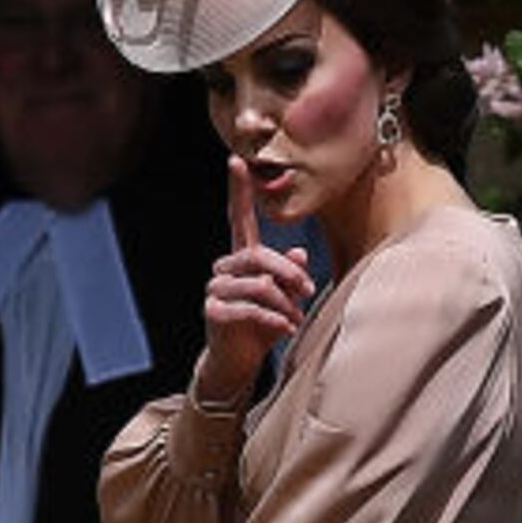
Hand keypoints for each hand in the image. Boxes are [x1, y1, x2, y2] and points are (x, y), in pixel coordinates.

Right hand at [193, 157, 315, 407]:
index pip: (238, 218)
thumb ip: (292, 273)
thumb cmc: (263, 325)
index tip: (236, 160)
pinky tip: (285, 330)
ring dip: (284, 303)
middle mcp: (224, 269)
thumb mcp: (284, 296)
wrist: (238, 362)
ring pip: (258, 284)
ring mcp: (215, 290)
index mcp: (241, 258)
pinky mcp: (214, 312)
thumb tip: (299, 252)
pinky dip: (274, 320)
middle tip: (307, 292)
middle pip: (257, 255)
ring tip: (295, 319)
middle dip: (288, 273)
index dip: (238, 191)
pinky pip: (250, 309)